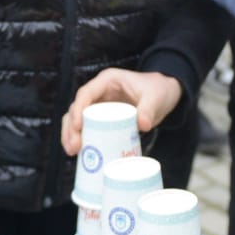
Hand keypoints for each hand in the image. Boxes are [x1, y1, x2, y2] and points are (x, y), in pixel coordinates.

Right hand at [59, 69, 184, 155]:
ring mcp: (98, 105)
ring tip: (72, 152)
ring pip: (76, 119)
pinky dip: (81, 139)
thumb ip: (149, 108)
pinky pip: (86, 128)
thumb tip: (142, 125)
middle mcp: (98, 92)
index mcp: (107, 81)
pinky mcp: (101, 118)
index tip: (78, 127)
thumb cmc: (158, 90)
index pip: (86, 93)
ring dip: (70, 135)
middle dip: (71, 128)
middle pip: (76, 108)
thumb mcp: (156, 97)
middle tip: (74, 147)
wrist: (164, 95)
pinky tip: (79, 154)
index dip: (78, 109)